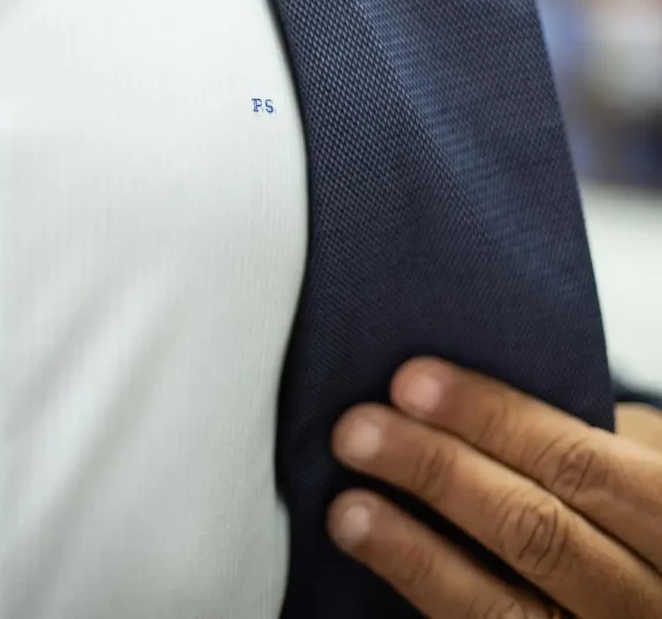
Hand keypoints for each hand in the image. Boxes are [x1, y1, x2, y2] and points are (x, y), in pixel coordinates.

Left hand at [327, 359, 661, 617]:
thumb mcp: (634, 460)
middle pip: (535, 532)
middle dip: (437, 473)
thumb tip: (458, 395)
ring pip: (506, 610)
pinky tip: (379, 569)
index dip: (491, 419)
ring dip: (415, 553)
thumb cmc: (634, 506)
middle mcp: (649, 597)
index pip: (577, 464)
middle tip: (357, 431)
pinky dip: (427, 598)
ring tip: (346, 511)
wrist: (653, 592)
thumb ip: (577, 438)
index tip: (408, 381)